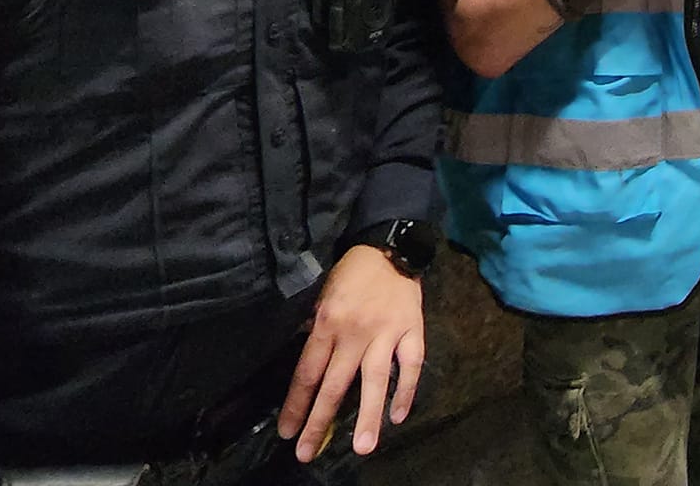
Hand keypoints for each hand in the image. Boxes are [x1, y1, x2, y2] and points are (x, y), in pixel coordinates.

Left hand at [277, 244, 425, 460]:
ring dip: (368, 416)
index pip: (307, 373)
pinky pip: (411, 364)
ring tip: (363, 447)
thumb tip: (308, 369)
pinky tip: (399, 415)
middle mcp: (355, 332)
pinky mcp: (412, 329)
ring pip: (375, 380)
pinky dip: (406, 390)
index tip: (288, 432)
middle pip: (335, 384)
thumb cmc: (351, 273)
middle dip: (319, 422)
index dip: (296, 405)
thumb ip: (315, 330)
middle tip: (307, 453)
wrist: (390, 246)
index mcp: (327, 323)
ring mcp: (386, 332)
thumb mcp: (321, 296)